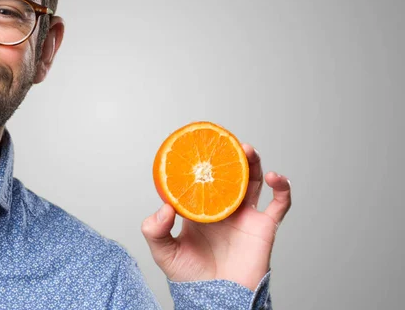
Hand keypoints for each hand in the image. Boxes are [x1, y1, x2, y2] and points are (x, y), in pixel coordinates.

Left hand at [141, 144, 290, 290]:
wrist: (217, 301)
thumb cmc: (191, 278)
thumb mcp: (164, 252)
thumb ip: (155, 230)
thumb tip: (164, 207)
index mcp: (200, 209)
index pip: (202, 179)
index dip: (201, 163)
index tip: (197, 147)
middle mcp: (224, 208)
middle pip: (230, 174)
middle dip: (229, 157)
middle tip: (226, 143)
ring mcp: (245, 216)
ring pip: (254, 181)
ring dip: (253, 163)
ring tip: (248, 150)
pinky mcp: (264, 227)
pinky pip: (280, 204)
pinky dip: (283, 188)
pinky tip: (276, 177)